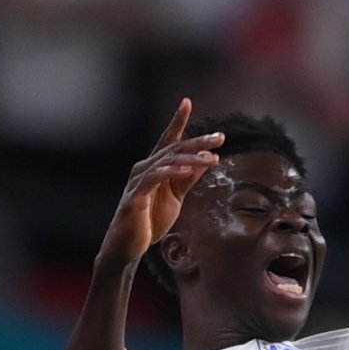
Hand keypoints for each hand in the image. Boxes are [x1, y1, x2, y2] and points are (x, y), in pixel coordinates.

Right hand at [98, 99, 223, 271]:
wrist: (128, 247)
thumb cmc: (150, 221)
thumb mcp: (175, 197)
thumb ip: (188, 179)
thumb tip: (206, 161)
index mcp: (154, 167)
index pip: (168, 140)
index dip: (177, 121)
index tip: (187, 102)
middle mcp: (144, 168)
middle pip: (173, 149)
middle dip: (198, 142)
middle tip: (220, 137)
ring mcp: (138, 181)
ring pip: (167, 162)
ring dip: (191, 159)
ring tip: (212, 158)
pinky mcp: (135, 197)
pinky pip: (154, 179)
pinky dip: (170, 172)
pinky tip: (185, 170)